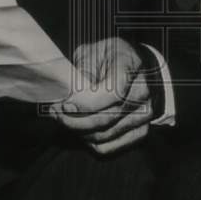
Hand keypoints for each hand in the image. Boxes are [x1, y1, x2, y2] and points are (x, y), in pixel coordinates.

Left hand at [50, 37, 152, 154]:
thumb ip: (81, 72)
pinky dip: (89, 142)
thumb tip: (68, 95)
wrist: (133, 66)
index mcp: (131, 65)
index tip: (63, 104)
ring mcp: (145, 114)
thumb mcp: (91, 52)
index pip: (112, 93)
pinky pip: (109, 147)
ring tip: (63, 119)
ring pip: (104, 135)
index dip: (85, 103)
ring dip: (78, 131)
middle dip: (74, 120)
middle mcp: (142, 92)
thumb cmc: (107, 57)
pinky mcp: (140, 131)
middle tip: (55, 113)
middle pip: (106, 118)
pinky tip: (79, 128)